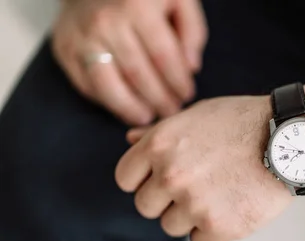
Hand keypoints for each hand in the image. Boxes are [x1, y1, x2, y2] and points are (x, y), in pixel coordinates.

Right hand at [52, 0, 207, 125]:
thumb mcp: (178, 0)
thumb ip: (192, 30)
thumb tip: (192, 67)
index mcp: (138, 7)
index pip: (163, 57)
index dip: (178, 82)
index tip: (187, 95)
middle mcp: (106, 22)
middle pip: (138, 75)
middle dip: (160, 100)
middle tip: (172, 111)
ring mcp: (82, 37)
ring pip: (109, 86)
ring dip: (133, 109)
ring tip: (149, 116)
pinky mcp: (64, 49)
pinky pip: (88, 86)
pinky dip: (109, 104)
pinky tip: (127, 109)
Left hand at [115, 82, 304, 240]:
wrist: (291, 139)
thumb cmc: (244, 123)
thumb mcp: (196, 115)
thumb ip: (158, 132)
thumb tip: (129, 140)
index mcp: (159, 145)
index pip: (125, 180)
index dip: (144, 180)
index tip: (164, 179)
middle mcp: (171, 175)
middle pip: (146, 207)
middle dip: (167, 200)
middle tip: (197, 187)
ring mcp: (194, 204)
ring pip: (172, 226)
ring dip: (190, 216)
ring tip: (219, 195)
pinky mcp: (219, 227)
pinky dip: (213, 231)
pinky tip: (232, 208)